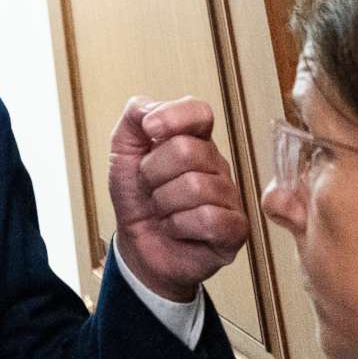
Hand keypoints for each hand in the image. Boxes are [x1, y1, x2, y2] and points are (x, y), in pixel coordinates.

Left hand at [107, 96, 248, 302]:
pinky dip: (179, 225)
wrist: (137, 246)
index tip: (150, 131)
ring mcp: (229, 197)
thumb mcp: (123, 150)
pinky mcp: (234, 230)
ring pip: (195, 186)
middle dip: (153, 172)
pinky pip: (208, 218)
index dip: (172, 118)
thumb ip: (135, 116)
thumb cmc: (137, 198)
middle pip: (187, 150)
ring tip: (163, 210)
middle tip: (151, 187)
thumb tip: (152, 113)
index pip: (199, 112)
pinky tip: (176, 228)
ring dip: (164, 202)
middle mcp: (216, 165)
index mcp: (195, 140)